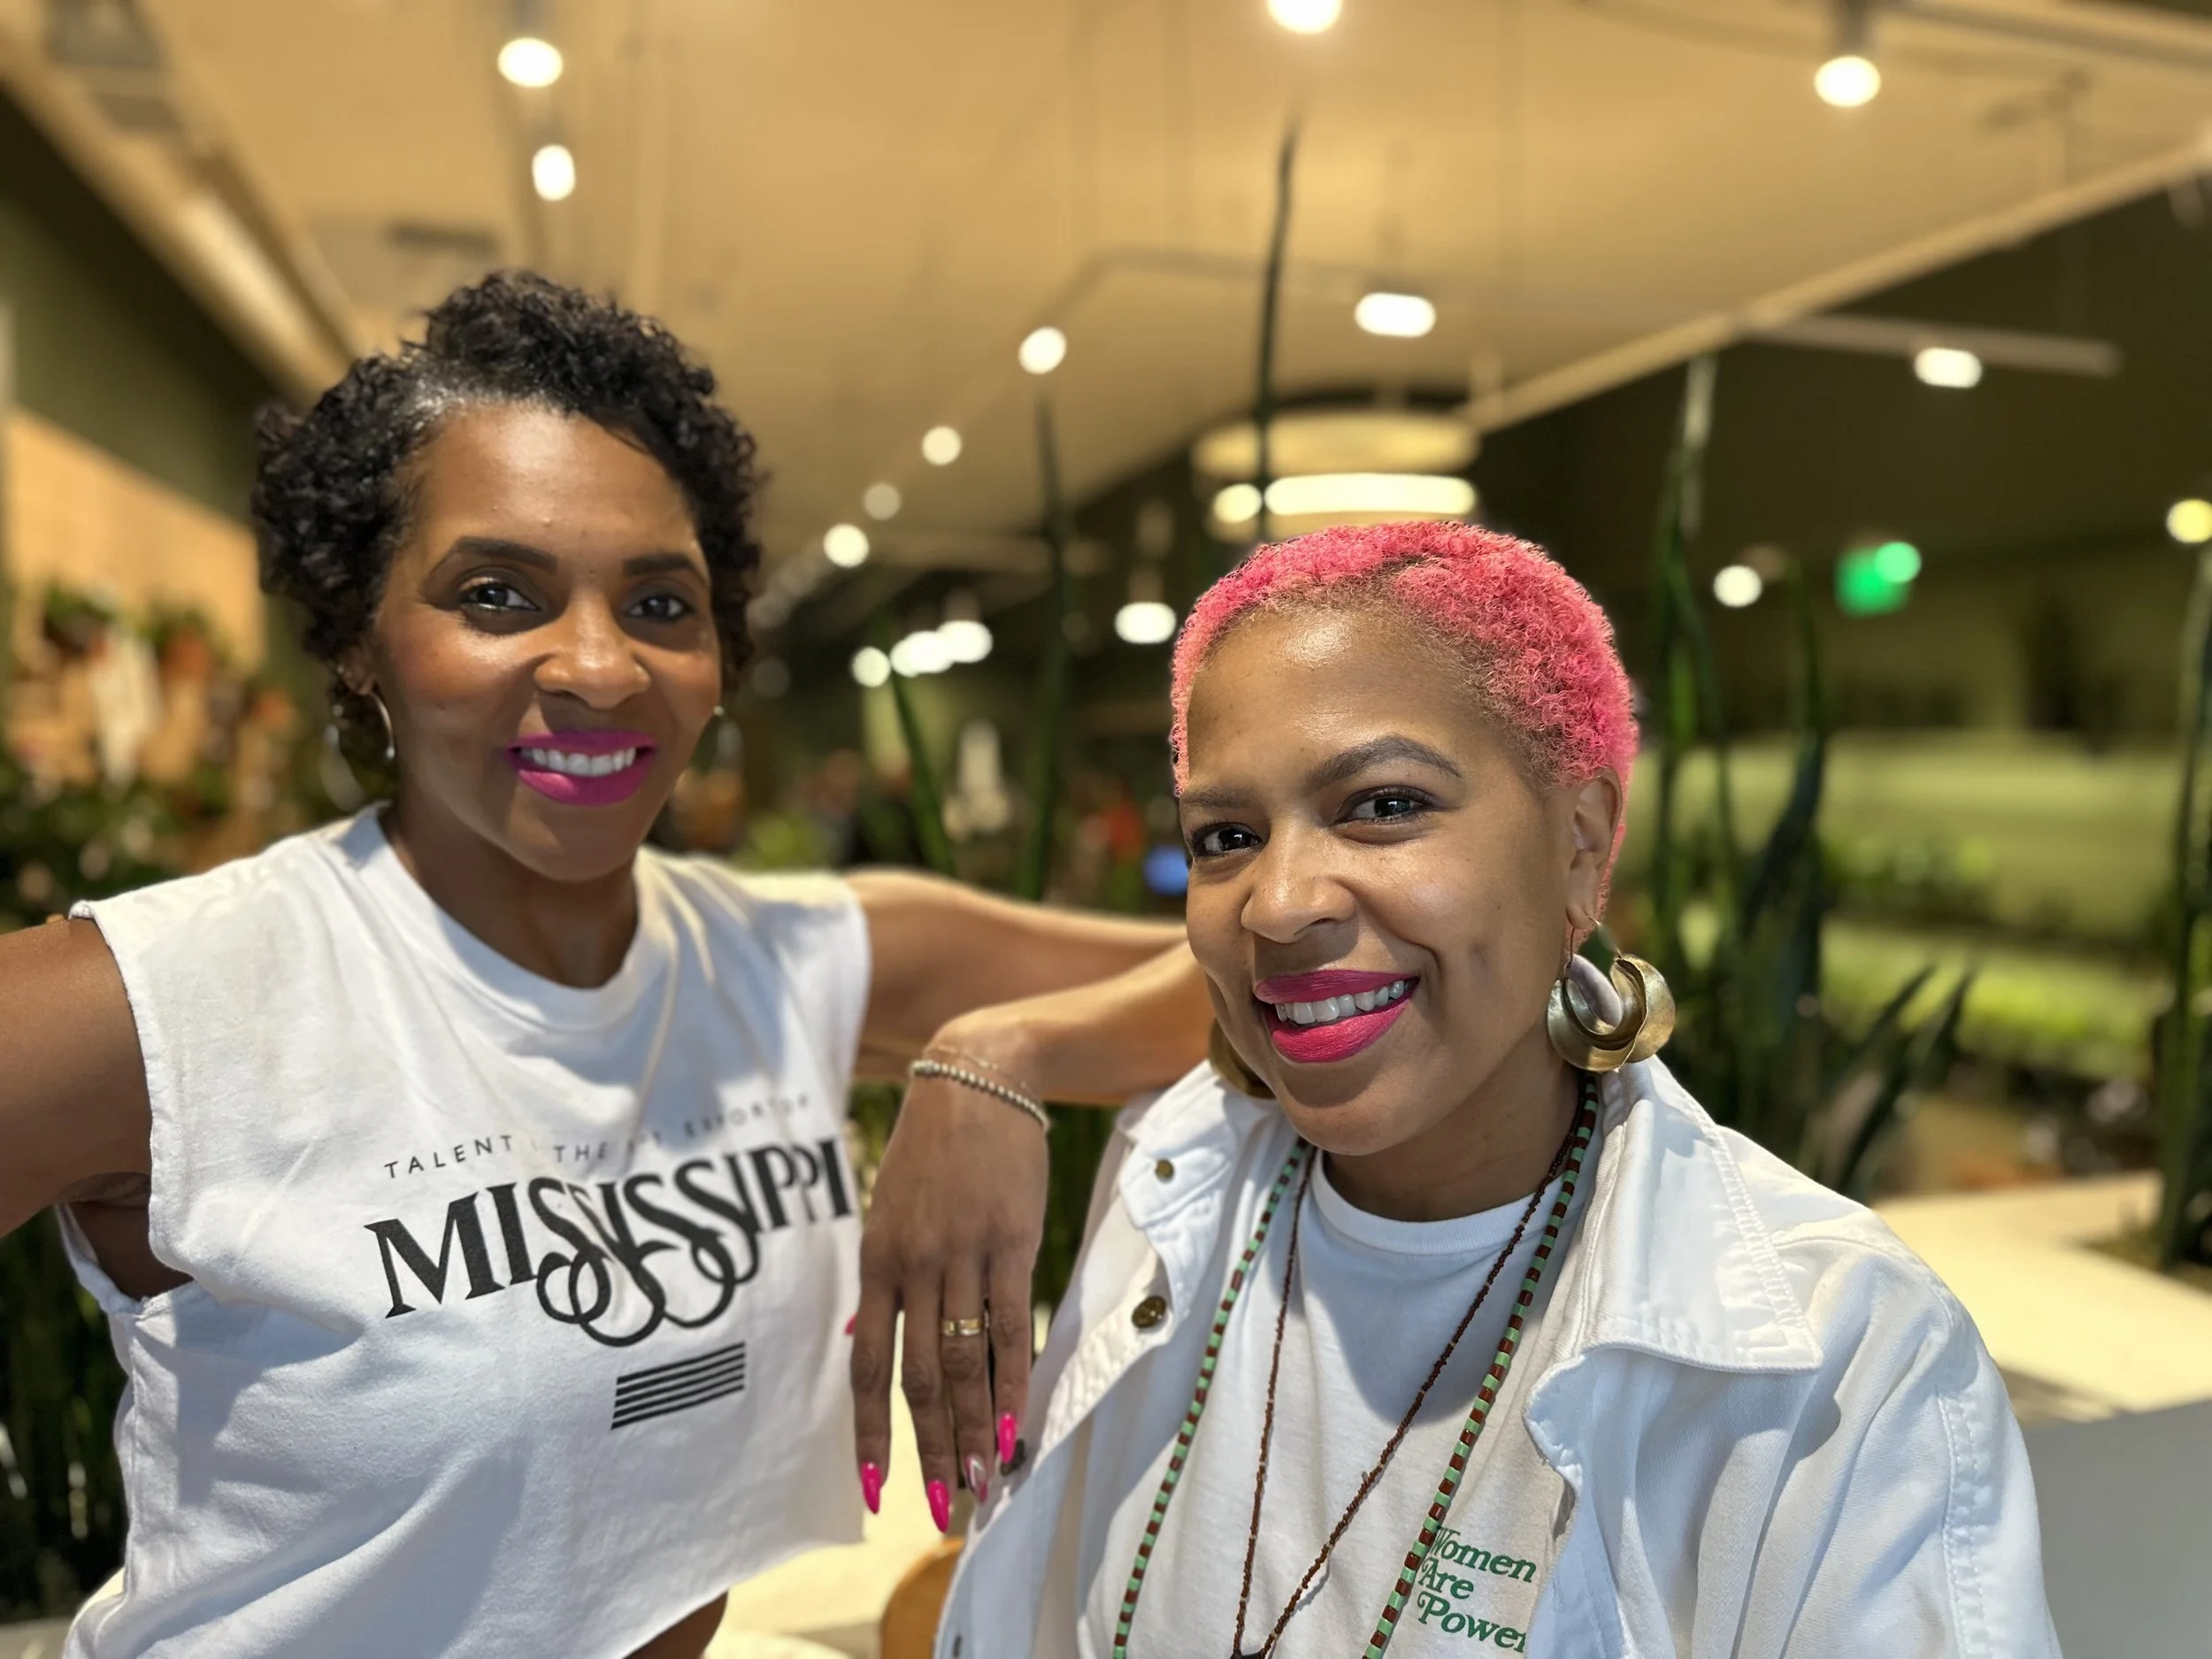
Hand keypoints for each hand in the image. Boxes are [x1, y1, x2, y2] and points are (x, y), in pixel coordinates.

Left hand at [851, 1049, 1047, 1531]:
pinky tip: (1016, 1424)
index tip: (875, 1490)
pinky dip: (1012, 1383)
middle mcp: (912, 1266)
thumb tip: (864, 1336)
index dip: (870, 1433)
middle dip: (929, 1450)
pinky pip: (1010, 1326)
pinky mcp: (1011, 1241)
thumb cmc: (937, 1151)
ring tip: (984, 1484)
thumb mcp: (891, 1209)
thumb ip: (885, 1277)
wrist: (980, 1078)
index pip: (866, 1366)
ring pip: (964, 1362)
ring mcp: (962, 1255)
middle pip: (917, 1379)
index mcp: (877, 1262)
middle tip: (943, 1508)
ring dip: (973, 1431)